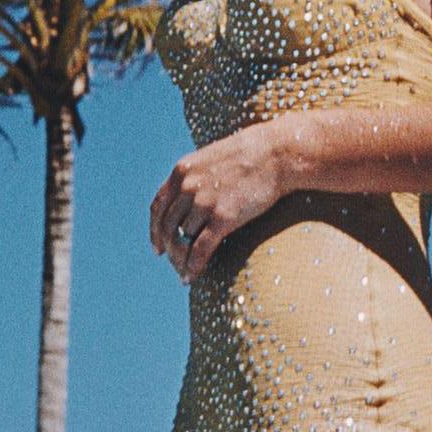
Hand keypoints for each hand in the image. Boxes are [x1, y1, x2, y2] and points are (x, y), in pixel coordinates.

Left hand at [149, 122, 299, 282]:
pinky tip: (191, 277)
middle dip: (170, 248)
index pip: (157, 207)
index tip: (158, 247)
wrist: (276, 154)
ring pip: (183, 239)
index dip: (155, 231)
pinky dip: (193, 266)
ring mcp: (204, 202)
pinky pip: (200, 248)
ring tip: (186, 271)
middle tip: (175, 263)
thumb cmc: (250, 155)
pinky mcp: (223, 217)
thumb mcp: (211, 159)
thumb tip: (187, 203)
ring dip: (182, 258)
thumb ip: (195, 179)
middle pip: (168, 227)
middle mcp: (187, 187)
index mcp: (182, 171)